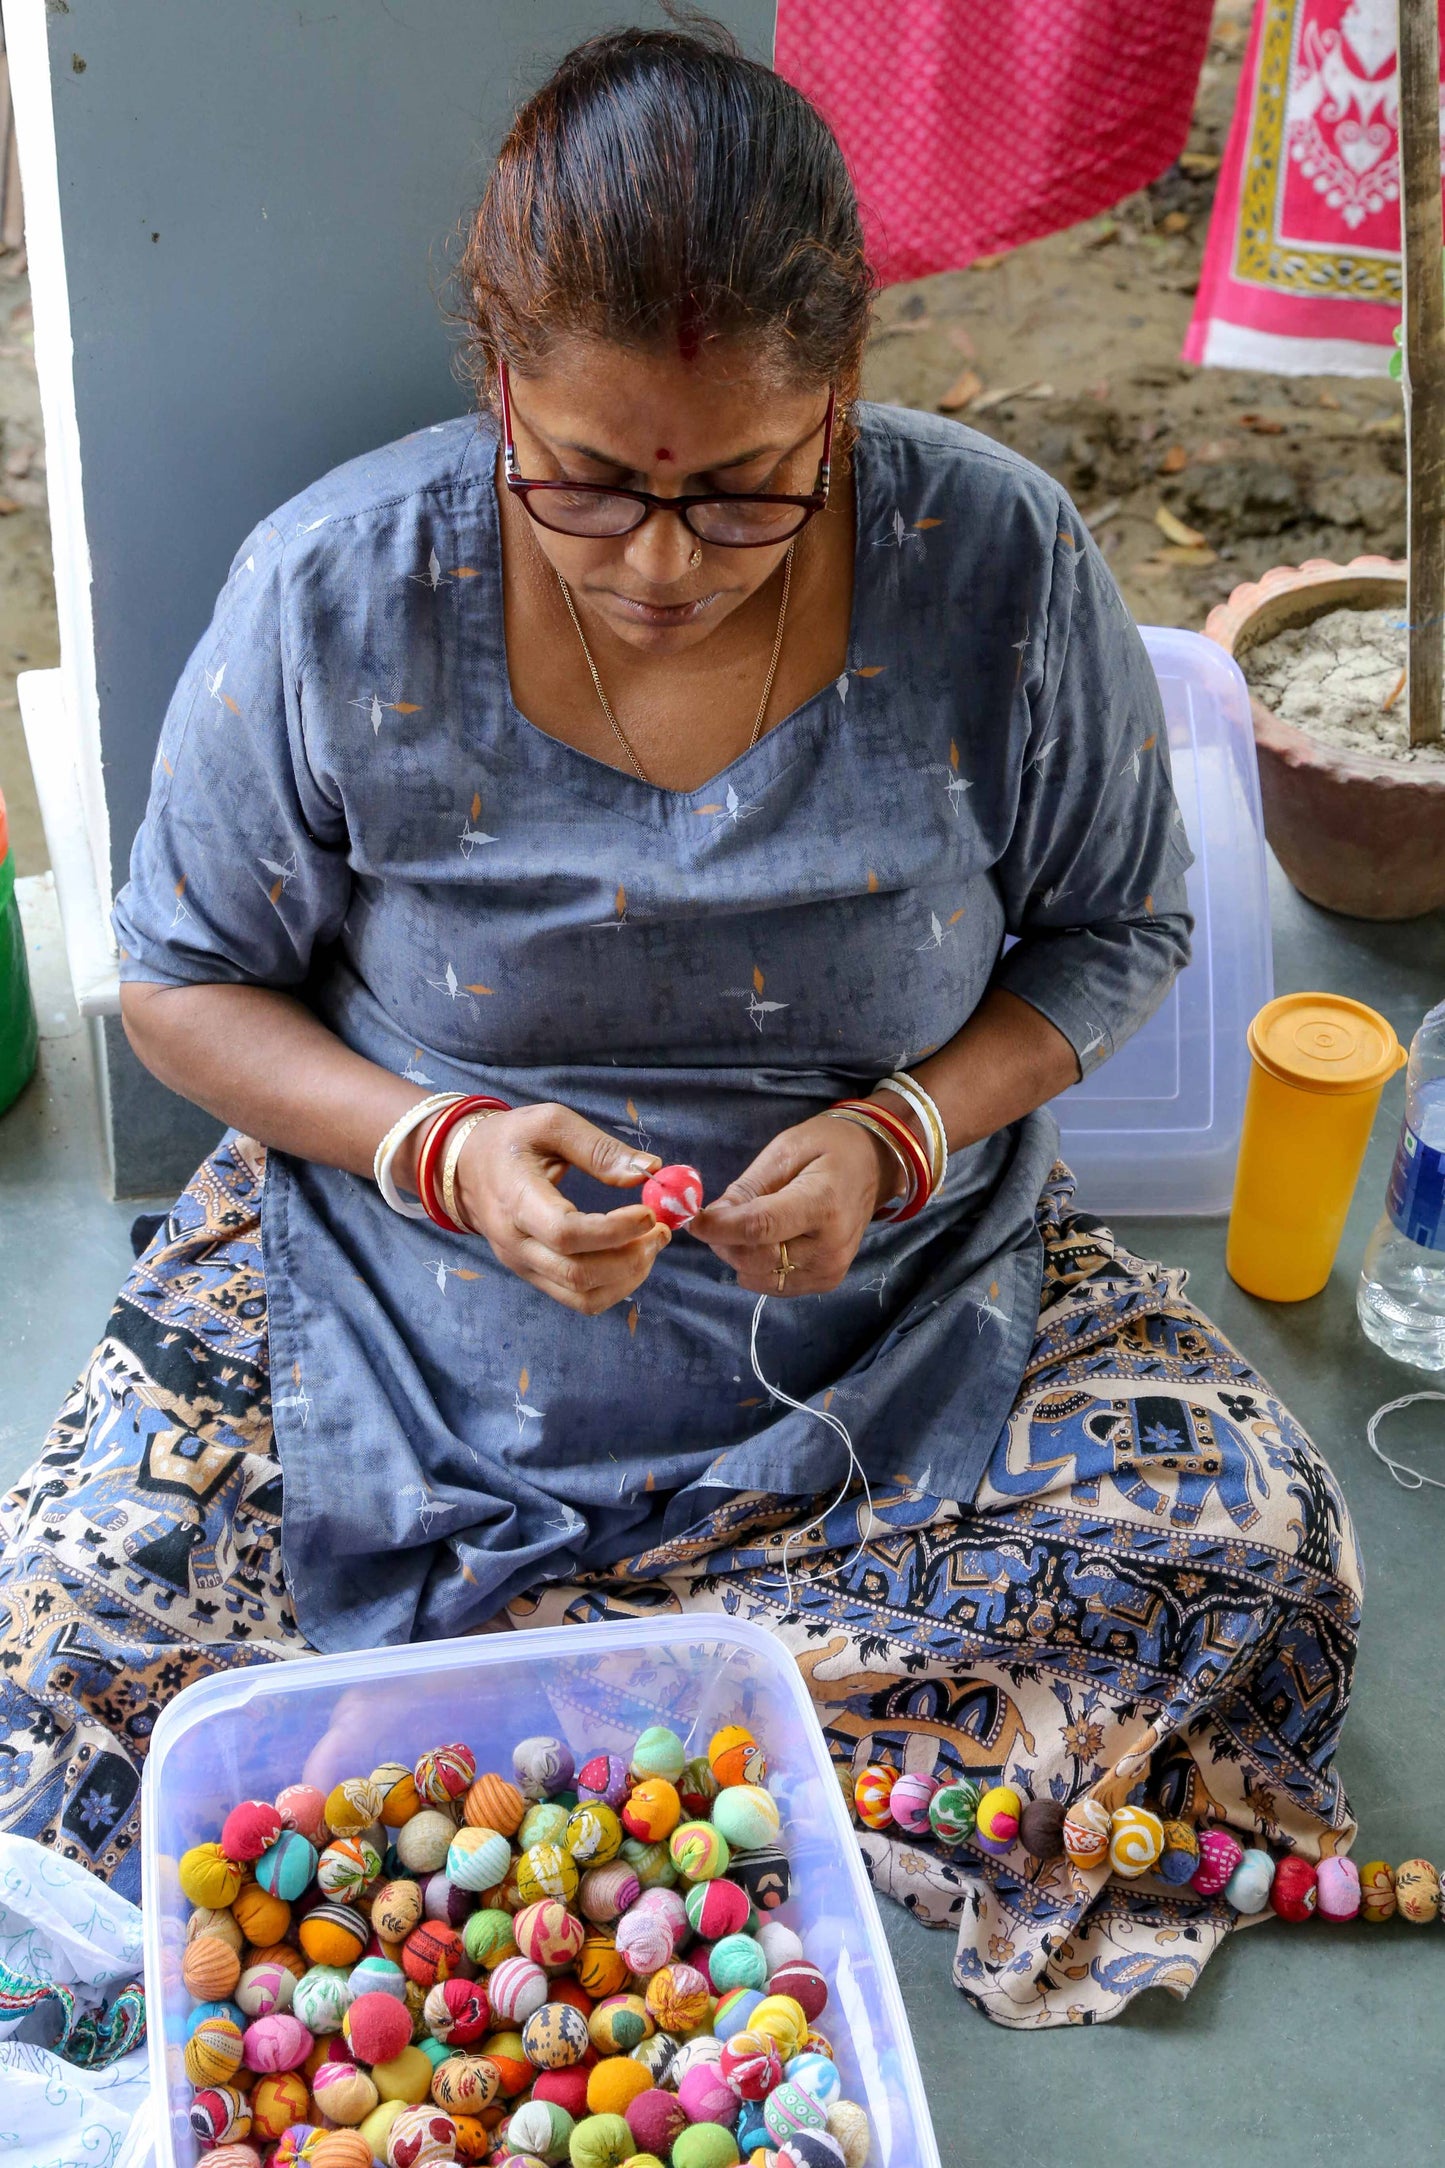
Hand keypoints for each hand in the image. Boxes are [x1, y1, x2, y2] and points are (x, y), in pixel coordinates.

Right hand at [449, 1103, 668, 1314]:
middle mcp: (515, 1243)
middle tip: (662, 1230)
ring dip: (628, 1278)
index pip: (566, 1232)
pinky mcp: (533, 1275)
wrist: (465, 1166)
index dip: (614, 1229)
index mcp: (516, 1199)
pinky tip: (631, 1258)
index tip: (650, 1212)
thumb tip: (649, 1169)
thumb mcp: (551, 1124)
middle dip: (631, 1258)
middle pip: (577, 1274)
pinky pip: (578, 1299)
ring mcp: (522, 1265)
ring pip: (582, 1296)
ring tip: (651, 1244)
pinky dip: (614, 1287)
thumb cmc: (511, 1140)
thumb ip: (600, 1148)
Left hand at [690, 1113, 902, 1295]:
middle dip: (726, 1239)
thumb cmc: (828, 1148)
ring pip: (758, 1277)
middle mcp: (830, 1246)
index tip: (693, 1219)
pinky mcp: (827, 1282)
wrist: (875, 1165)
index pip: (759, 1228)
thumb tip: (709, 1220)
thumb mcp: (784, 1151)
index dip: (719, 1228)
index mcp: (822, 1203)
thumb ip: (746, 1189)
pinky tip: (770, 1240)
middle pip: (754, 1258)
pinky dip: (758, 1266)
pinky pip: (772, 1285)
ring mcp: (830, 1269)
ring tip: (752, 1224)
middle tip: (723, 1214)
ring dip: (740, 1254)